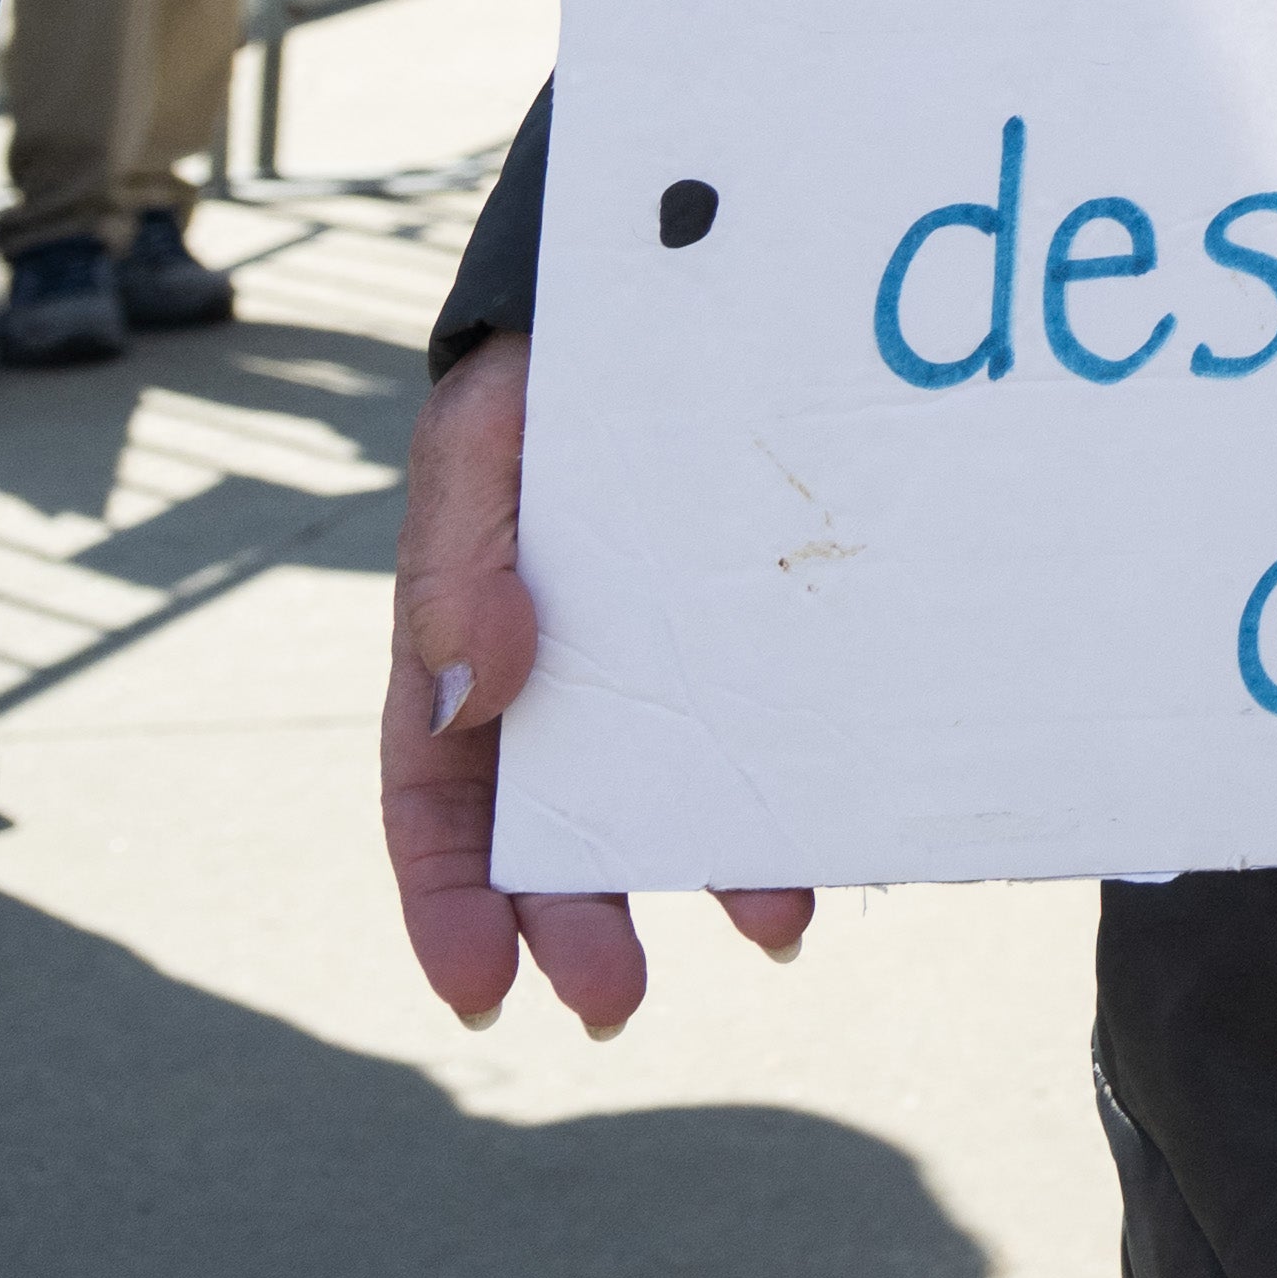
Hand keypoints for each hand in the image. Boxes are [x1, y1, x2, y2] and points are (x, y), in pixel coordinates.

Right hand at [385, 334, 809, 1034]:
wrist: (684, 276)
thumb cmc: (545, 365)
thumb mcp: (479, 443)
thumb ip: (459, 561)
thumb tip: (483, 689)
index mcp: (466, 647)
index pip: (436, 799)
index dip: (448, 903)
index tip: (479, 989)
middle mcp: (565, 672)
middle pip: (553, 828)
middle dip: (578, 925)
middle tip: (617, 1001)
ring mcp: (670, 652)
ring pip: (676, 791)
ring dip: (713, 871)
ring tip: (777, 931)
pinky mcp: (764, 623)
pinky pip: (777, 718)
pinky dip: (798, 785)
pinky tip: (840, 833)